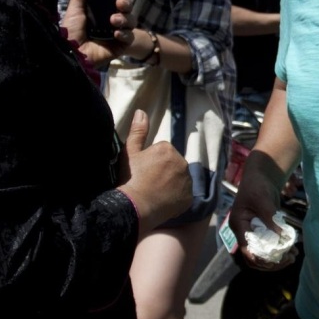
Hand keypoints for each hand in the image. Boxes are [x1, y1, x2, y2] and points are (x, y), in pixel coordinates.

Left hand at [63, 0, 137, 52]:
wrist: (71, 52)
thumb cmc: (71, 31)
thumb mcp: (75, 8)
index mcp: (102, 10)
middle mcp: (111, 19)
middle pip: (128, 7)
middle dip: (126, 2)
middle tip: (119, 2)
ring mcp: (117, 32)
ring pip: (131, 20)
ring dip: (125, 18)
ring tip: (113, 20)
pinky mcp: (121, 45)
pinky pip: (130, 36)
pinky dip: (125, 33)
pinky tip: (116, 34)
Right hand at [116, 109, 192, 232]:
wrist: (135, 206)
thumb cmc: (130, 178)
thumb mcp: (129, 152)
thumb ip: (137, 131)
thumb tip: (141, 112)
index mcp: (167, 149)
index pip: (161, 153)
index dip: (150, 162)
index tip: (142, 172)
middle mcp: (182, 162)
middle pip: (172, 165)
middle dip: (163, 171)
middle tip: (148, 183)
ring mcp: (187, 181)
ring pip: (179, 179)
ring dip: (171, 183)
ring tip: (155, 193)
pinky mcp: (189, 198)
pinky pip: (183, 194)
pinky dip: (175, 197)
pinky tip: (162, 202)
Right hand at [228, 151, 295, 271]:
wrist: (262, 175)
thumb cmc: (258, 184)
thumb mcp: (263, 200)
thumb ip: (270, 218)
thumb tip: (281, 237)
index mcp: (239, 225)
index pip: (246, 248)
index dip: (260, 257)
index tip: (275, 261)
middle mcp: (244, 232)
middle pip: (254, 256)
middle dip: (270, 261)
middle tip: (288, 260)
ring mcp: (253, 232)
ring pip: (262, 253)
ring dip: (277, 258)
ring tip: (293, 257)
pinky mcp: (263, 231)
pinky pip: (270, 246)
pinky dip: (280, 250)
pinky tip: (293, 251)